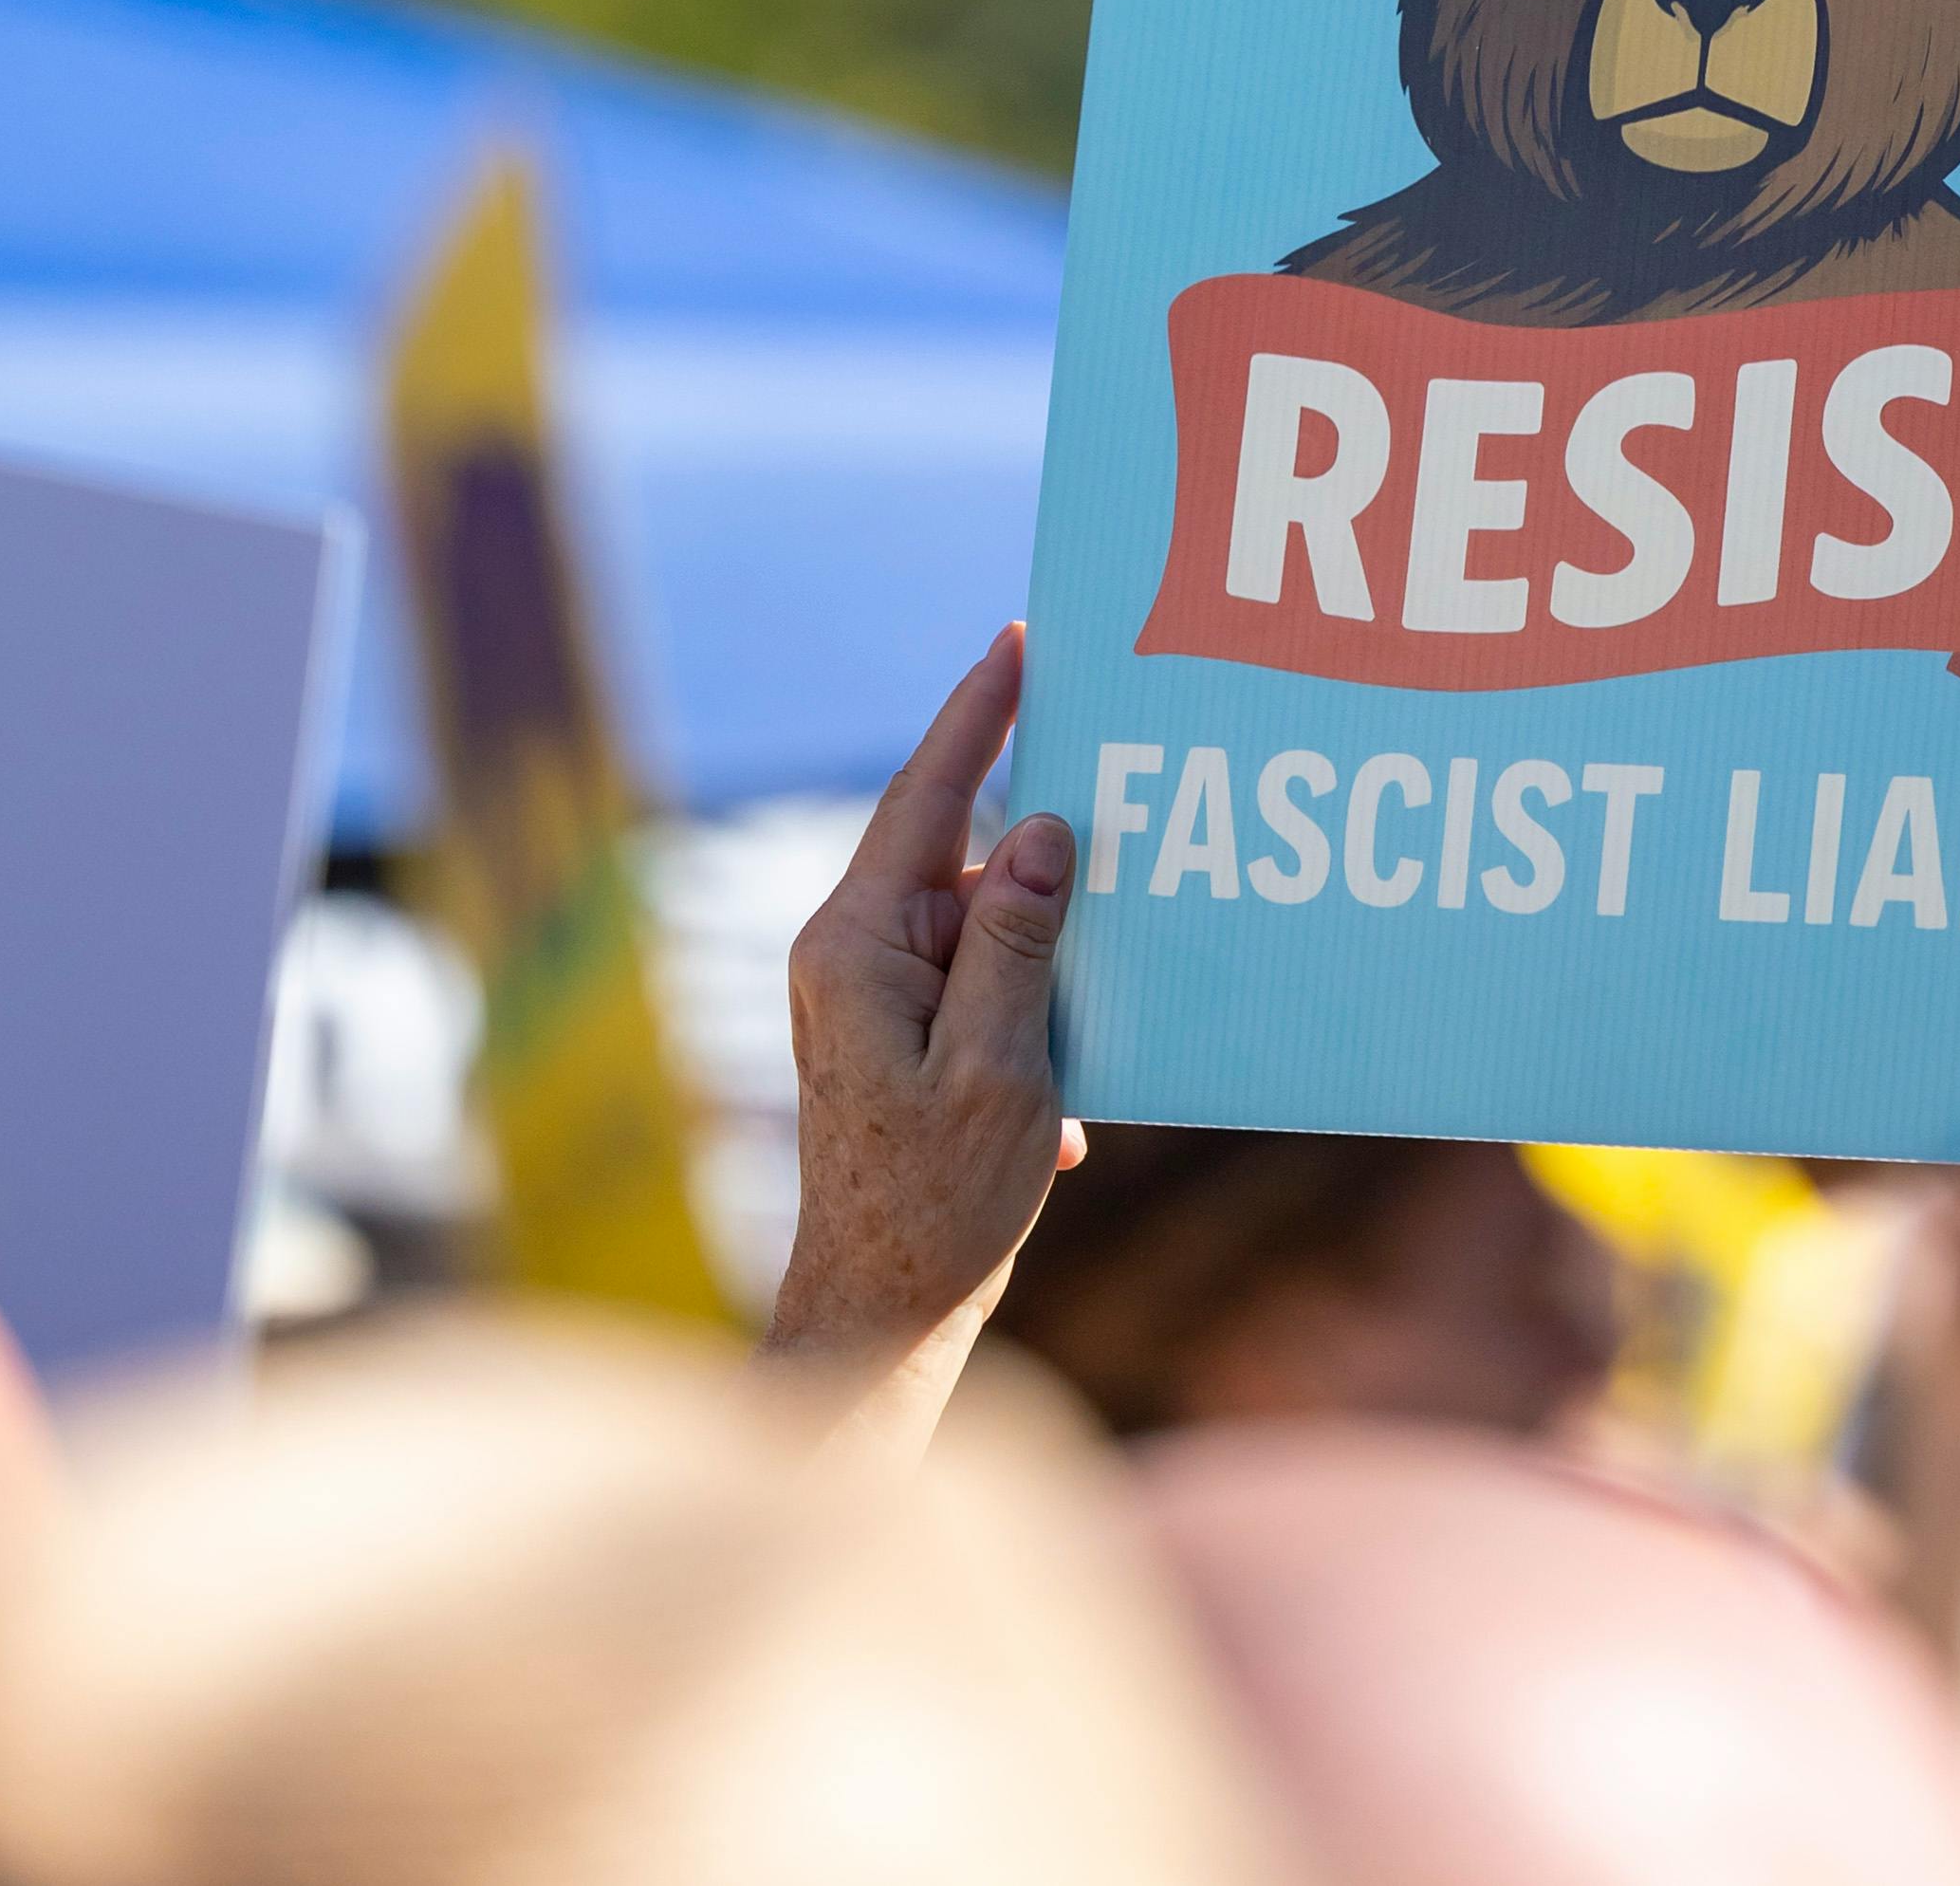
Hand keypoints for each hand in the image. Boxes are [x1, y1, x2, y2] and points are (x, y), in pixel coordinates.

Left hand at [768, 626, 1082, 1447]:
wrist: (879, 1320)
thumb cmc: (933, 1202)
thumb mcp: (996, 1064)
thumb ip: (1014, 938)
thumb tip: (1039, 828)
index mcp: (854, 947)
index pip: (924, 795)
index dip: (977, 712)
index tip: (1016, 639)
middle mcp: (849, 957)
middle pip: (956, 854)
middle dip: (1036, 837)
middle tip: (1110, 769)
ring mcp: (869, 998)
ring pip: (977, 922)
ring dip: (1045, 944)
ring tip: (1108, 957)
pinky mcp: (897, 1039)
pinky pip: (979, 980)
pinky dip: (1033, 1008)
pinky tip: (1073, 1087)